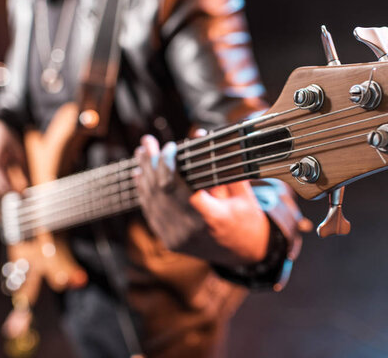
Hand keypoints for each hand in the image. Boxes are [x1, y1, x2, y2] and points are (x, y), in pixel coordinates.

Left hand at [133, 134, 269, 265]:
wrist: (244, 254)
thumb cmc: (247, 219)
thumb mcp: (241, 191)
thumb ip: (219, 163)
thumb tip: (198, 133)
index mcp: (209, 218)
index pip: (175, 187)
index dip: (167, 164)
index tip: (170, 146)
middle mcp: (188, 231)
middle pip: (158, 191)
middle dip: (151, 163)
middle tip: (147, 141)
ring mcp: (176, 238)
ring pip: (150, 202)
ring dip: (144, 174)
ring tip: (141, 153)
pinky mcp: (170, 241)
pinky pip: (151, 213)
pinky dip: (144, 192)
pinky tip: (140, 175)